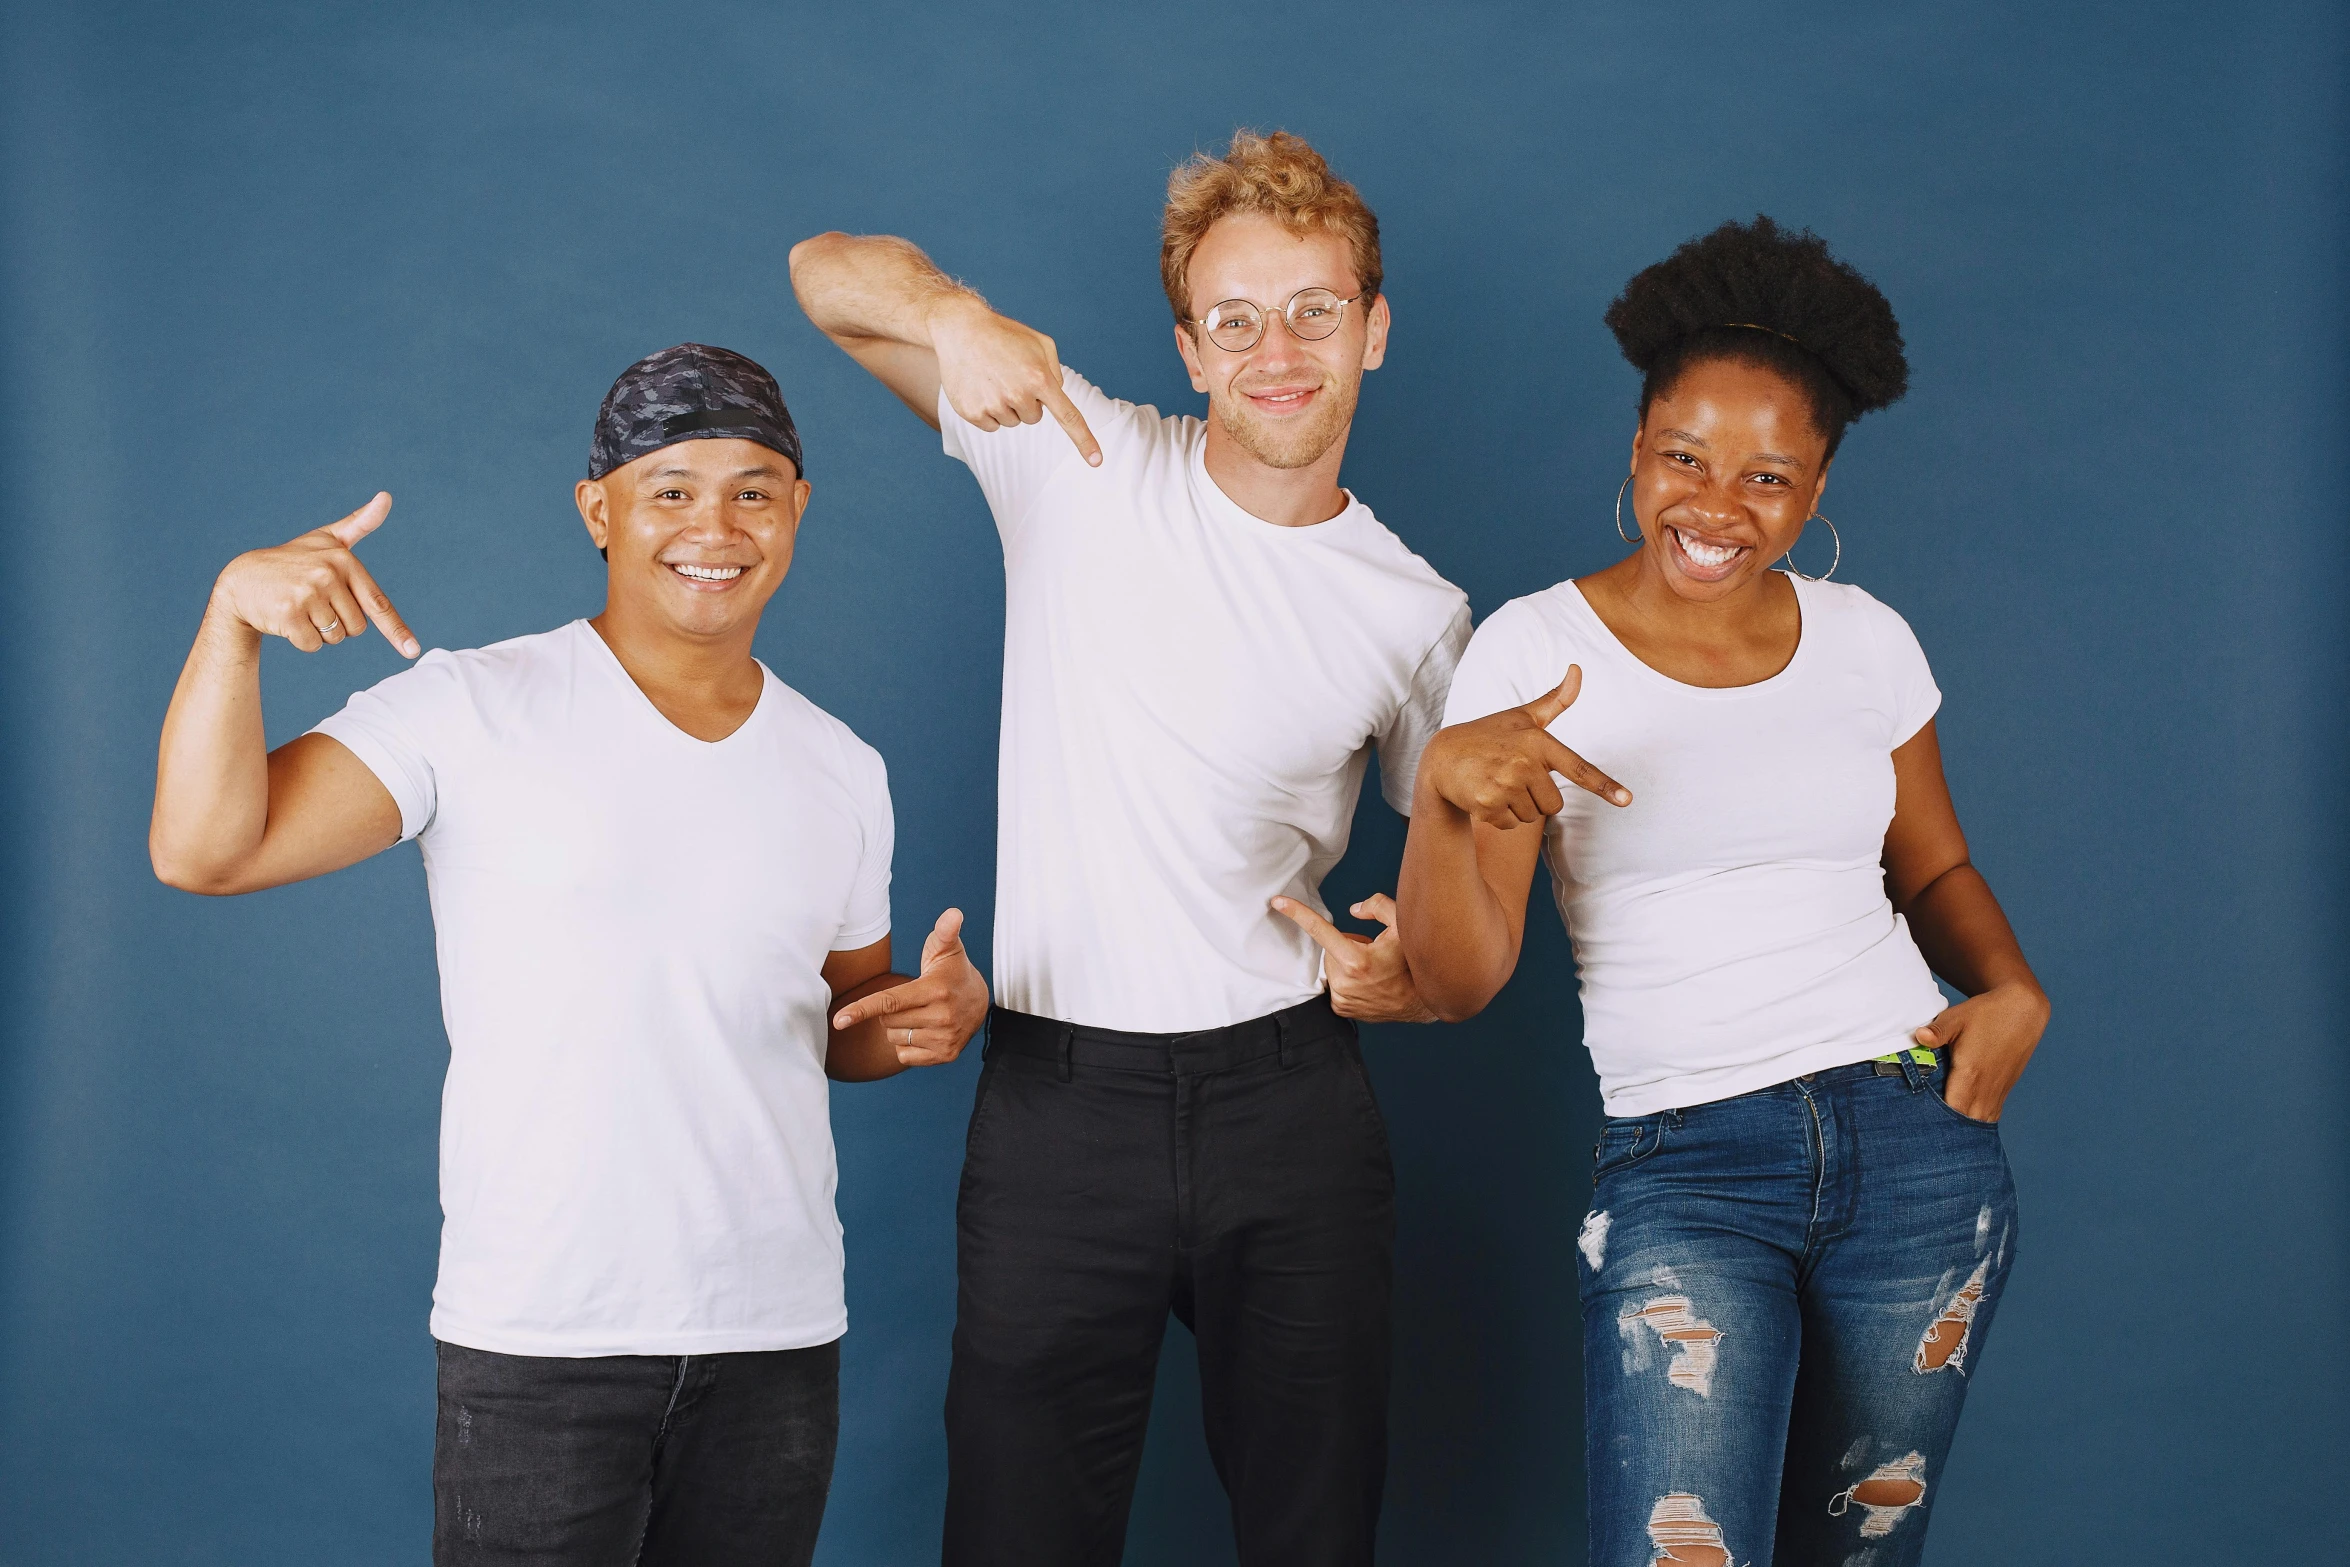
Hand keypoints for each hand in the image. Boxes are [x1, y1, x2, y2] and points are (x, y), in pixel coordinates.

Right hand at [211, 492, 419, 657]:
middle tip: (314, 603)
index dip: (397, 630)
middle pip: (356, 628)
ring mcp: (307, 594)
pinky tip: (287, 619)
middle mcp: (327, 575)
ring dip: (320, 632)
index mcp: (342, 560)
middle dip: (339, 624)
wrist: (242, 579)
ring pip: (335, 638)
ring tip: (300, 608)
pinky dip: (302, 640)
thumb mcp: (326, 539)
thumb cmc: (292, 561)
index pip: (377, 603)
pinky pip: (312, 645)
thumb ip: (359, 523)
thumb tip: (386, 497)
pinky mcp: (288, 614)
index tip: (413, 650)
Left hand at [830, 908, 989, 1066]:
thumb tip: (953, 913)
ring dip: (898, 1028)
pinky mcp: (945, 1056)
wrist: (980, 1002)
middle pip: (887, 1020)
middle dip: (890, 1010)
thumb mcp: (948, 948)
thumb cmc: (954, 970)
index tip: (838, 1020)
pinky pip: (904, 1056)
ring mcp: (944, 1039)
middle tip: (912, 998)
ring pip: (894, 1038)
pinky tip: (925, 1032)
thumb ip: (944, 930)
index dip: (862, 1009)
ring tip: (921, 1014)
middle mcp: (941, 1017)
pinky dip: (907, 1046)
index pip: (890, 1001)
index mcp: (935, 990)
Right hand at [928, 297, 1101, 464]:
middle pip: (1034, 417)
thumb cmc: (1004, 335)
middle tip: (1009, 376)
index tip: (1097, 461)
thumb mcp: (1040, 343)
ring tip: (992, 378)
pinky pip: (992, 426)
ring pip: (1012, 422)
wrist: (960, 328)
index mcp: (1039, 378)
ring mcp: (994, 405)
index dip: (1084, 440)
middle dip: (1026, 401)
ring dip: (1006, 406)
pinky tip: (980, 387)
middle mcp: (1018, 394)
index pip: (1068, 416)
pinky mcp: (972, 412)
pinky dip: (988, 411)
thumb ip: (1055, 370)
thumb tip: (1058, 395)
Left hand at [1272, 892, 1438, 1023]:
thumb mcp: (1403, 926)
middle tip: (1373, 953)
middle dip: (1347, 945)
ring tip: (1374, 970)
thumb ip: (1378, 906)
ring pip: (1333, 967)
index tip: (1277, 901)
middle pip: (1331, 948)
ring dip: (1348, 963)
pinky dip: (1348, 979)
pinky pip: (1336, 983)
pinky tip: (1369, 983)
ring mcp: (1342, 999)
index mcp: (1357, 961)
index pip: (1320, 930)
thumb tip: (1352, 911)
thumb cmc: (1414, 962)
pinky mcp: (1342, 1009)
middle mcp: (1344, 982)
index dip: (1297, 913)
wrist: (1423, 1002)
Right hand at [1417, 666, 1628, 828]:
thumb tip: (1578, 668)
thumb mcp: (1522, 716)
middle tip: (1512, 780)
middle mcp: (1524, 763)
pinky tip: (1484, 797)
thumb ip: (1555, 700)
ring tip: (1496, 785)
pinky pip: (1511, 825)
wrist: (1442, 757)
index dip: (1605, 785)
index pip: (1578, 768)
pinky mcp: (1487, 804)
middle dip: (1537, 799)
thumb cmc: (1489, 735)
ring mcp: (1505, 784)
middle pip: (1554, 806)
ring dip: (1517, 808)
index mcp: (1538, 742)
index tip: (1627, 799)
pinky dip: (1499, 817)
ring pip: (1532, 817)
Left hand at [1914, 982, 2049, 1122]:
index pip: (1952, 1111)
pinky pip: (1989, 1115)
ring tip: (1942, 1136)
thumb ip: (1936, 1032)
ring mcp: (1997, 1091)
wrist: (2022, 1010)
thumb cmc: (1985, 1013)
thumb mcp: (1956, 1018)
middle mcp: (1985, 1088)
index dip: (1936, 1122)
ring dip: (1963, 1130)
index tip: (1921, 1128)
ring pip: (1979, 1122)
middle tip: (1926, 1137)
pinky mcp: (2004, 1090)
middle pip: (1965, 1124)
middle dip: (1946, 1132)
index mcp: (1970, 1074)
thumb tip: (1918, 1036)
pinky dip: (1976, 1123)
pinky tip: (1962, 1128)